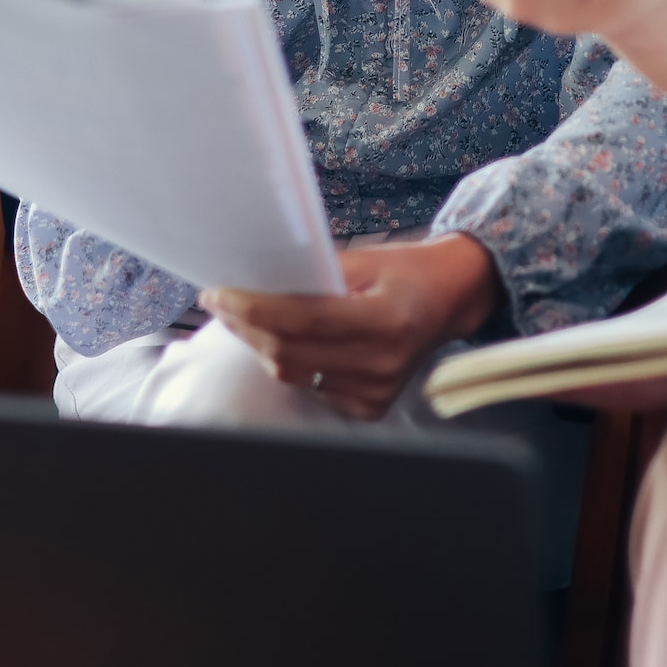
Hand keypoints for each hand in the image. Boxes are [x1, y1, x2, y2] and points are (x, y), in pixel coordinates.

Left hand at [201, 234, 504, 420]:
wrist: (449, 300)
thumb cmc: (406, 271)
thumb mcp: (365, 259)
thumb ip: (314, 272)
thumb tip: (255, 280)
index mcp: (385, 320)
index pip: (302, 319)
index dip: (253, 308)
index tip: (217, 293)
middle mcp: (381, 364)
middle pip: (289, 353)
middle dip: (245, 327)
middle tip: (220, 303)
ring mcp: (375, 393)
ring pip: (293, 375)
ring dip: (260, 347)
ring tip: (243, 318)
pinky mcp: (369, 408)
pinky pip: (310, 389)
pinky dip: (288, 364)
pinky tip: (280, 342)